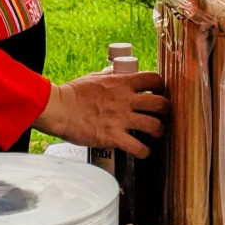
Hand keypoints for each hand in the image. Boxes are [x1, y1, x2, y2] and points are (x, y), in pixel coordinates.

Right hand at [35, 68, 168, 157]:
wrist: (58, 109)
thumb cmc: (73, 94)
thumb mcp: (95, 78)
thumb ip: (110, 76)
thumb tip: (116, 72)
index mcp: (122, 83)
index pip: (153, 79)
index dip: (161, 87)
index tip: (159, 93)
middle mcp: (126, 100)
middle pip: (160, 104)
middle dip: (165, 111)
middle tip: (162, 116)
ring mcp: (121, 119)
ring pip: (155, 126)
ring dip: (159, 132)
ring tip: (155, 135)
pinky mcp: (114, 137)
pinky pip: (138, 147)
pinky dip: (144, 152)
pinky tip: (143, 152)